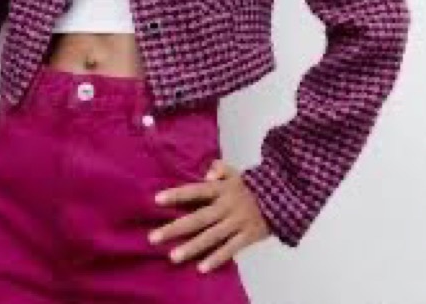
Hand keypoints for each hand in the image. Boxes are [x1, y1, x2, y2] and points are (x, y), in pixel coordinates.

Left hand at [147, 159, 271, 272]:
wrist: (282, 197)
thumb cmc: (249, 186)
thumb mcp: (234, 171)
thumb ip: (218, 168)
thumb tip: (207, 174)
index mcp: (221, 189)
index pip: (195, 191)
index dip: (177, 195)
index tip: (156, 200)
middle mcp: (226, 206)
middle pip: (198, 218)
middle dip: (175, 228)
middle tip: (153, 237)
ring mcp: (237, 222)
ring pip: (211, 237)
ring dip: (192, 247)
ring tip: (173, 256)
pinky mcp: (248, 236)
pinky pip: (231, 249)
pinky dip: (217, 258)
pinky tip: (201, 267)